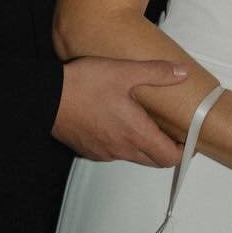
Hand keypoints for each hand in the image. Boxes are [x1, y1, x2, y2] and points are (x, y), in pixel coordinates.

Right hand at [52, 56, 186, 165]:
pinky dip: (123, 144)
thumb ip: (156, 73)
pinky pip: (114, 153)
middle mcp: (122, 149)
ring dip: (144, 146)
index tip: (186, 136)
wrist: (45, 98)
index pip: (170, 157)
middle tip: (170, 130)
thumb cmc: (84, 85)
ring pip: (134, 157)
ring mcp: (104, 152)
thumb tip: (182, 73)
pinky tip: (118, 123)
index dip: (183, 150)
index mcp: (136, 134)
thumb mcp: (125, 72)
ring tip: (145, 123)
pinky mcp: (89, 150)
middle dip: (167, 149)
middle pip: (154, 160)